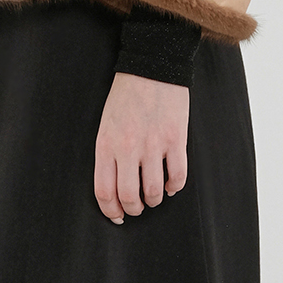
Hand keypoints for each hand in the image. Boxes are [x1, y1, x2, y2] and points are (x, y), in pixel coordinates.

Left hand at [94, 71, 188, 222]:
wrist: (151, 67)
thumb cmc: (126, 96)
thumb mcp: (105, 125)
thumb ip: (109, 154)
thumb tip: (115, 186)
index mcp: (106, 145)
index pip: (104, 191)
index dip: (111, 210)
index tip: (117, 216)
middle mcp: (128, 148)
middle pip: (129, 197)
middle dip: (133, 210)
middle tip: (137, 208)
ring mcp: (153, 145)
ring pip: (153, 192)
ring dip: (154, 201)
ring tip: (154, 197)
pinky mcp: (176, 139)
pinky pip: (177, 176)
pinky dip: (174, 187)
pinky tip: (170, 185)